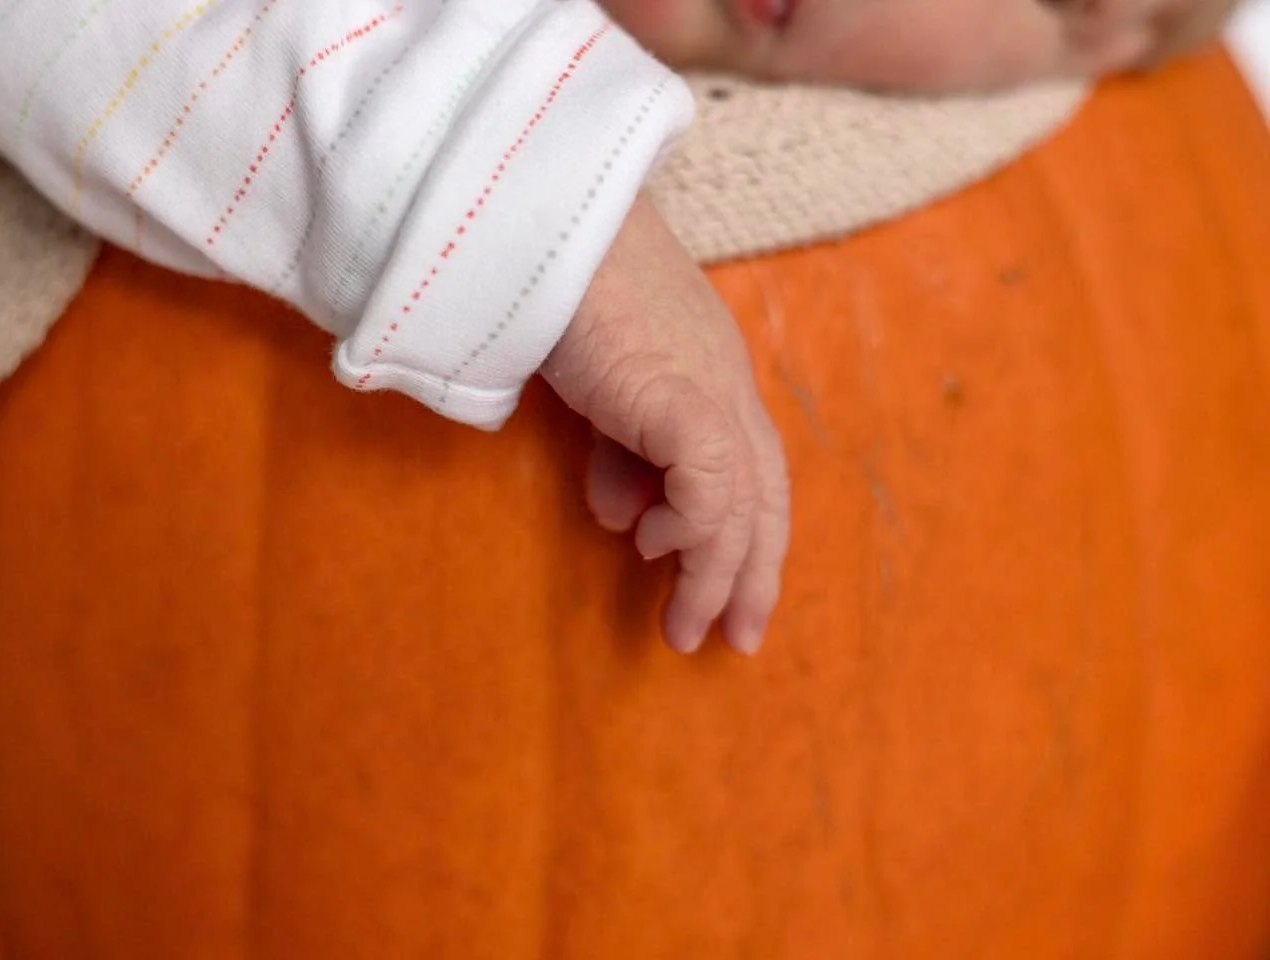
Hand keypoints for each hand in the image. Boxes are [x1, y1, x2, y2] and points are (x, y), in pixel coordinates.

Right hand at [541, 195, 790, 654]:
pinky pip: (709, 483)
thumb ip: (615, 446)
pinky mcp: (681, 392)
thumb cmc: (554, 282)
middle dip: (753, 572)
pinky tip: (652, 547)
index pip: (747, 470)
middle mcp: (724, 381)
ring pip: (741, 501)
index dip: (743, 536)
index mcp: (708, 372)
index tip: (727, 596)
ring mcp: (709, 384)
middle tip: (737, 638)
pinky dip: (689, 525)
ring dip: (715, 573)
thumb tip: (621, 514)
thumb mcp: (593, 382)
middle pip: (764, 493)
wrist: (538, 216)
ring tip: (682, 628)